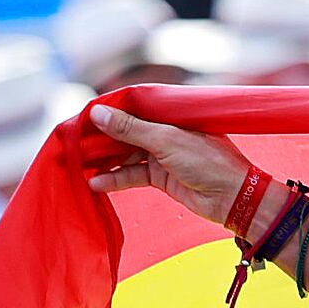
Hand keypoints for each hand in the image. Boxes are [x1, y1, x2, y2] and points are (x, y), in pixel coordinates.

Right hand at [86, 103, 253, 228]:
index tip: (81, 118)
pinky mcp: (161, 177)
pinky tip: (96, 183)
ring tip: (79, 164)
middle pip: (124, 132)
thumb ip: (130, 129)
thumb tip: (96, 113)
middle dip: (100, 139)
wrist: (235, 198)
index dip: (107, 113)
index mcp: (168, 116)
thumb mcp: (166, 141)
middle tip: (73, 143)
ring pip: (125, 155)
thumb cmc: (208, 162)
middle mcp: (163, 132)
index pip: (130, 109)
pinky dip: (115, 180)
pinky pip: (132, 175)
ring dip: (103, 161)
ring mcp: (161, 155)